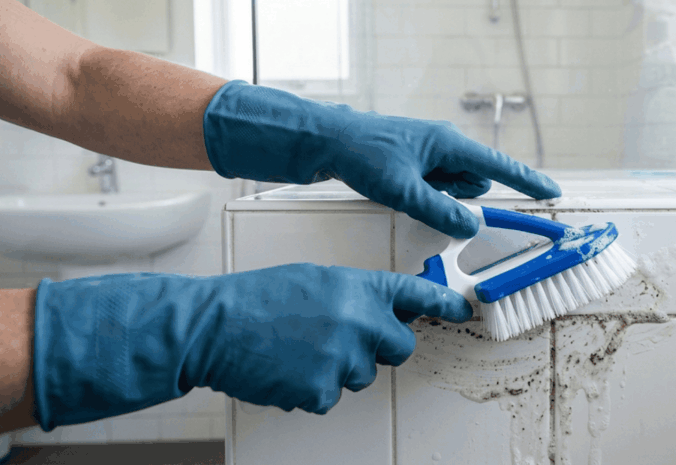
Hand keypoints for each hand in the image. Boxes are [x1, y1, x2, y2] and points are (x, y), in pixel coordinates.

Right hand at [32, 265, 471, 430]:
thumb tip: (376, 312)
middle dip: (382, 348)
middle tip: (346, 340)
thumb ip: (354, 295)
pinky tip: (287, 368)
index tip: (462, 309)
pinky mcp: (322, 390)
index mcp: (358, 288)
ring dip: (339, 368)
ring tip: (300, 349)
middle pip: (400, 348)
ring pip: (362, 375)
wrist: (213, 326)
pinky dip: (312, 388)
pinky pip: (331, 396)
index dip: (444, 305)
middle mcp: (359, 321)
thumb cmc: (258, 298)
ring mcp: (343, 358)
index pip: (416, 295)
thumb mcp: (315, 279)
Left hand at [202, 81, 560, 237]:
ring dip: (440, 199)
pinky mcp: (415, 163)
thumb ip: (440, 210)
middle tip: (425, 199)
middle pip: (473, 181)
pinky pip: (435, 186)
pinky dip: (426, 196)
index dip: (527, 181)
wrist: (325, 140)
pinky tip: (398, 190)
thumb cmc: (364, 155)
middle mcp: (445, 145)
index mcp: (449, 143)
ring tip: (403, 191)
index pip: (499, 166)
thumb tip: (470, 226)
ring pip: (453, 187)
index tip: (552, 192)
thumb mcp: (402, 190)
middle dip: (460, 198)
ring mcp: (430, 154)